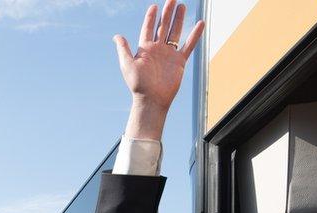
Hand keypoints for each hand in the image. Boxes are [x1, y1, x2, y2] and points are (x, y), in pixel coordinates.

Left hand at [114, 1, 203, 139]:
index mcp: (145, 48)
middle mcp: (158, 49)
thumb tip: (117, 36)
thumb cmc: (138, 84)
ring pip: (175, 32)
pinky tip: (200, 24)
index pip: (148, 28)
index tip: (154, 6)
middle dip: (167, 13)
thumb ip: (124, 49)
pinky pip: (188, 45)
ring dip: (178, 19)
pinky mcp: (179, 61)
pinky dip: (194, 35)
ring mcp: (169, 54)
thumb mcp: (127, 64)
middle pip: (163, 26)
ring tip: (182, 6)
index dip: (151, 17)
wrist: (152, 99)